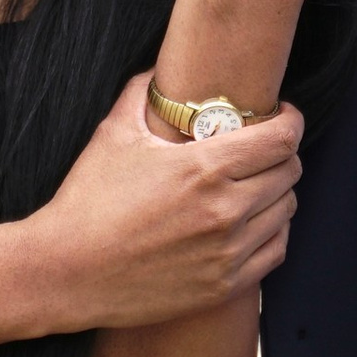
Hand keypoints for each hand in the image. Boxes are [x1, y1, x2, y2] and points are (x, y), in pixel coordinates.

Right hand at [30, 75, 301, 333]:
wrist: (66, 273)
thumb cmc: (87, 201)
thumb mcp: (113, 134)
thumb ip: (143, 93)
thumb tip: (162, 70)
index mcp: (203, 169)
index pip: (282, 139)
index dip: (290, 120)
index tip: (282, 115)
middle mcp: (224, 211)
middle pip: (290, 172)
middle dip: (282, 153)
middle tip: (262, 149)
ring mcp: (227, 253)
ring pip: (287, 210)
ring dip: (277, 192)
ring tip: (254, 184)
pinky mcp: (223, 285)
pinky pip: (276, 250)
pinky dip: (272, 231)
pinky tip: (252, 221)